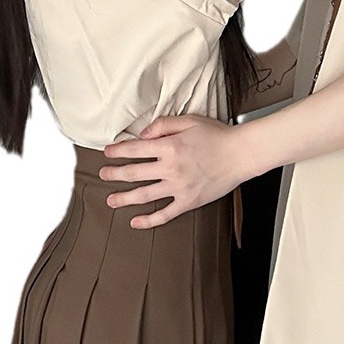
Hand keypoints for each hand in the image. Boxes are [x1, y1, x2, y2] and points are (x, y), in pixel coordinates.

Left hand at [99, 115, 243, 228]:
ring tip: (111, 199)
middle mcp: (170, 168)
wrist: (241, 154)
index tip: (107, 152)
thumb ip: (163, 125)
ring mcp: (179, 187)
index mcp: (169, 147)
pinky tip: (135, 222)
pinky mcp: (188, 201)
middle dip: (114, 174)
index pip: (134, 149)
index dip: (117, 151)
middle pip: (133, 173)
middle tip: (103, 174)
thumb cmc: (217, 136)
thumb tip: (144, 135)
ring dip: (123, 198)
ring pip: (143, 195)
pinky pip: (164, 214)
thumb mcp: (189, 121)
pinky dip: (148, 221)